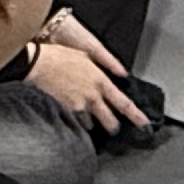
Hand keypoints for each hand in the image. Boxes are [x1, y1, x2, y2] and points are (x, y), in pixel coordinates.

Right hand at [28, 21, 149, 133]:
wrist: (38, 64)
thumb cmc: (61, 56)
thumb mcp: (87, 55)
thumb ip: (106, 66)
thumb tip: (121, 73)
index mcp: (100, 81)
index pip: (124, 103)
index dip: (136, 116)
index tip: (145, 125)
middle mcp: (93, 96)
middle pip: (110, 121)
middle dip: (112, 126)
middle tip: (113, 128)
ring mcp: (79, 106)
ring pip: (91, 123)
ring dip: (90, 121)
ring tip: (83, 112)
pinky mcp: (66, 112)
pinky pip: (75, 122)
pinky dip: (76, 120)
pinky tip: (71, 111)